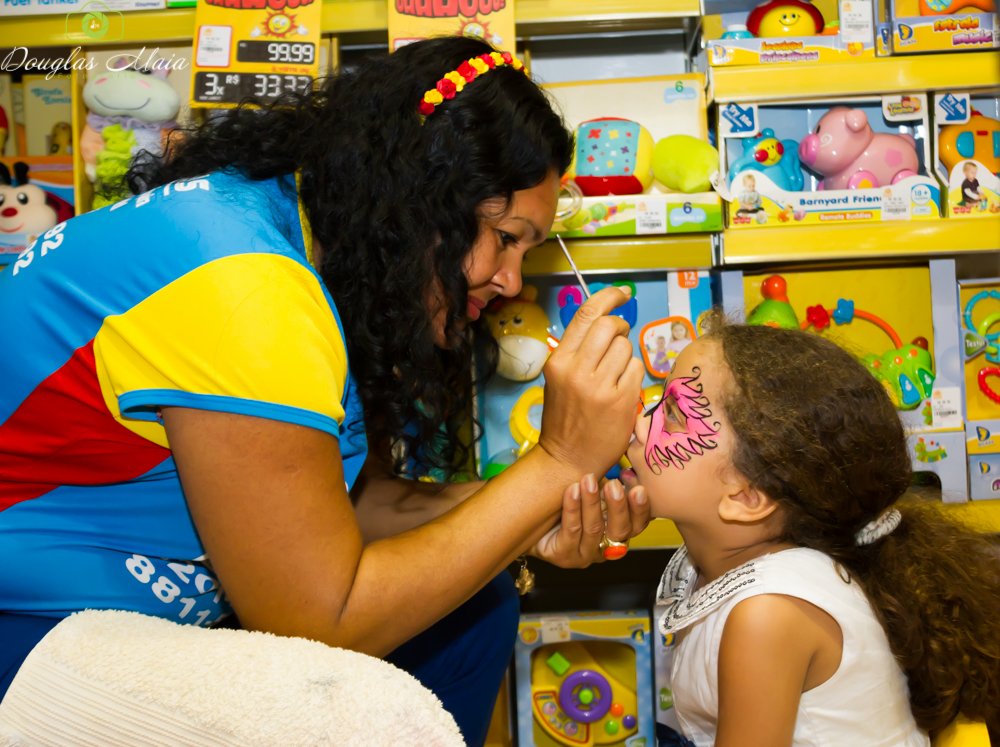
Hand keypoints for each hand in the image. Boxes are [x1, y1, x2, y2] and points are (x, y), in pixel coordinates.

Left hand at [530, 475, 649, 567]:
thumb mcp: (594, 490)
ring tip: (588, 480)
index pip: (637, 524)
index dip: (640, 509)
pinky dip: (572, 509)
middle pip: (620, 531)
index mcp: (618, 531)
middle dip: (618, 507)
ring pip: (594, 529)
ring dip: (592, 503)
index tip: (639, 489)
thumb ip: (611, 483)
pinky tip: (571, 490)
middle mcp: (606, 546)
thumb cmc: (567, 499)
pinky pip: (571, 531)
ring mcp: (585, 555)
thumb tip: (627, 466)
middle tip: (613, 486)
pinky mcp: (564, 556)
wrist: (531, 517)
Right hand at [539, 286, 644, 476]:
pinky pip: (638, 369)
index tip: (622, 293)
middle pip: (611, 325)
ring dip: (628, 356)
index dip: (608, 296)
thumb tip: (608, 321)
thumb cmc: (566, 418)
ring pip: (627, 347)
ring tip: (616, 375)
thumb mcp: (561, 379)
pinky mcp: (621, 401)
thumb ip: (579, 350)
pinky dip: (635, 375)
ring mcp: (600, 386)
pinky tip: (623, 389)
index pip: (587, 313)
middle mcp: (577, 370)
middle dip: (621, 326)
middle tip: (620, 339)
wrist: (568, 459)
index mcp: (559, 361)